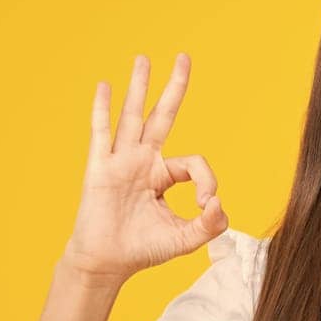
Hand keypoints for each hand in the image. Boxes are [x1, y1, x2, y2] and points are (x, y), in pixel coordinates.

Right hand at [59, 53, 227, 283]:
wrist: (108, 263)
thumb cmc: (143, 249)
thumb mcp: (186, 239)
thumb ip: (209, 225)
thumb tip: (219, 204)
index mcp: (164, 175)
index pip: (195, 164)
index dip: (208, 181)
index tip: (208, 205)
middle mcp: (143, 161)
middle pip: (162, 116)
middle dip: (174, 87)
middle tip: (185, 57)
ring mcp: (121, 161)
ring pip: (133, 117)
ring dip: (139, 87)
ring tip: (144, 58)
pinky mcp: (100, 168)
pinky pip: (102, 133)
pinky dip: (103, 110)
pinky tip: (105, 87)